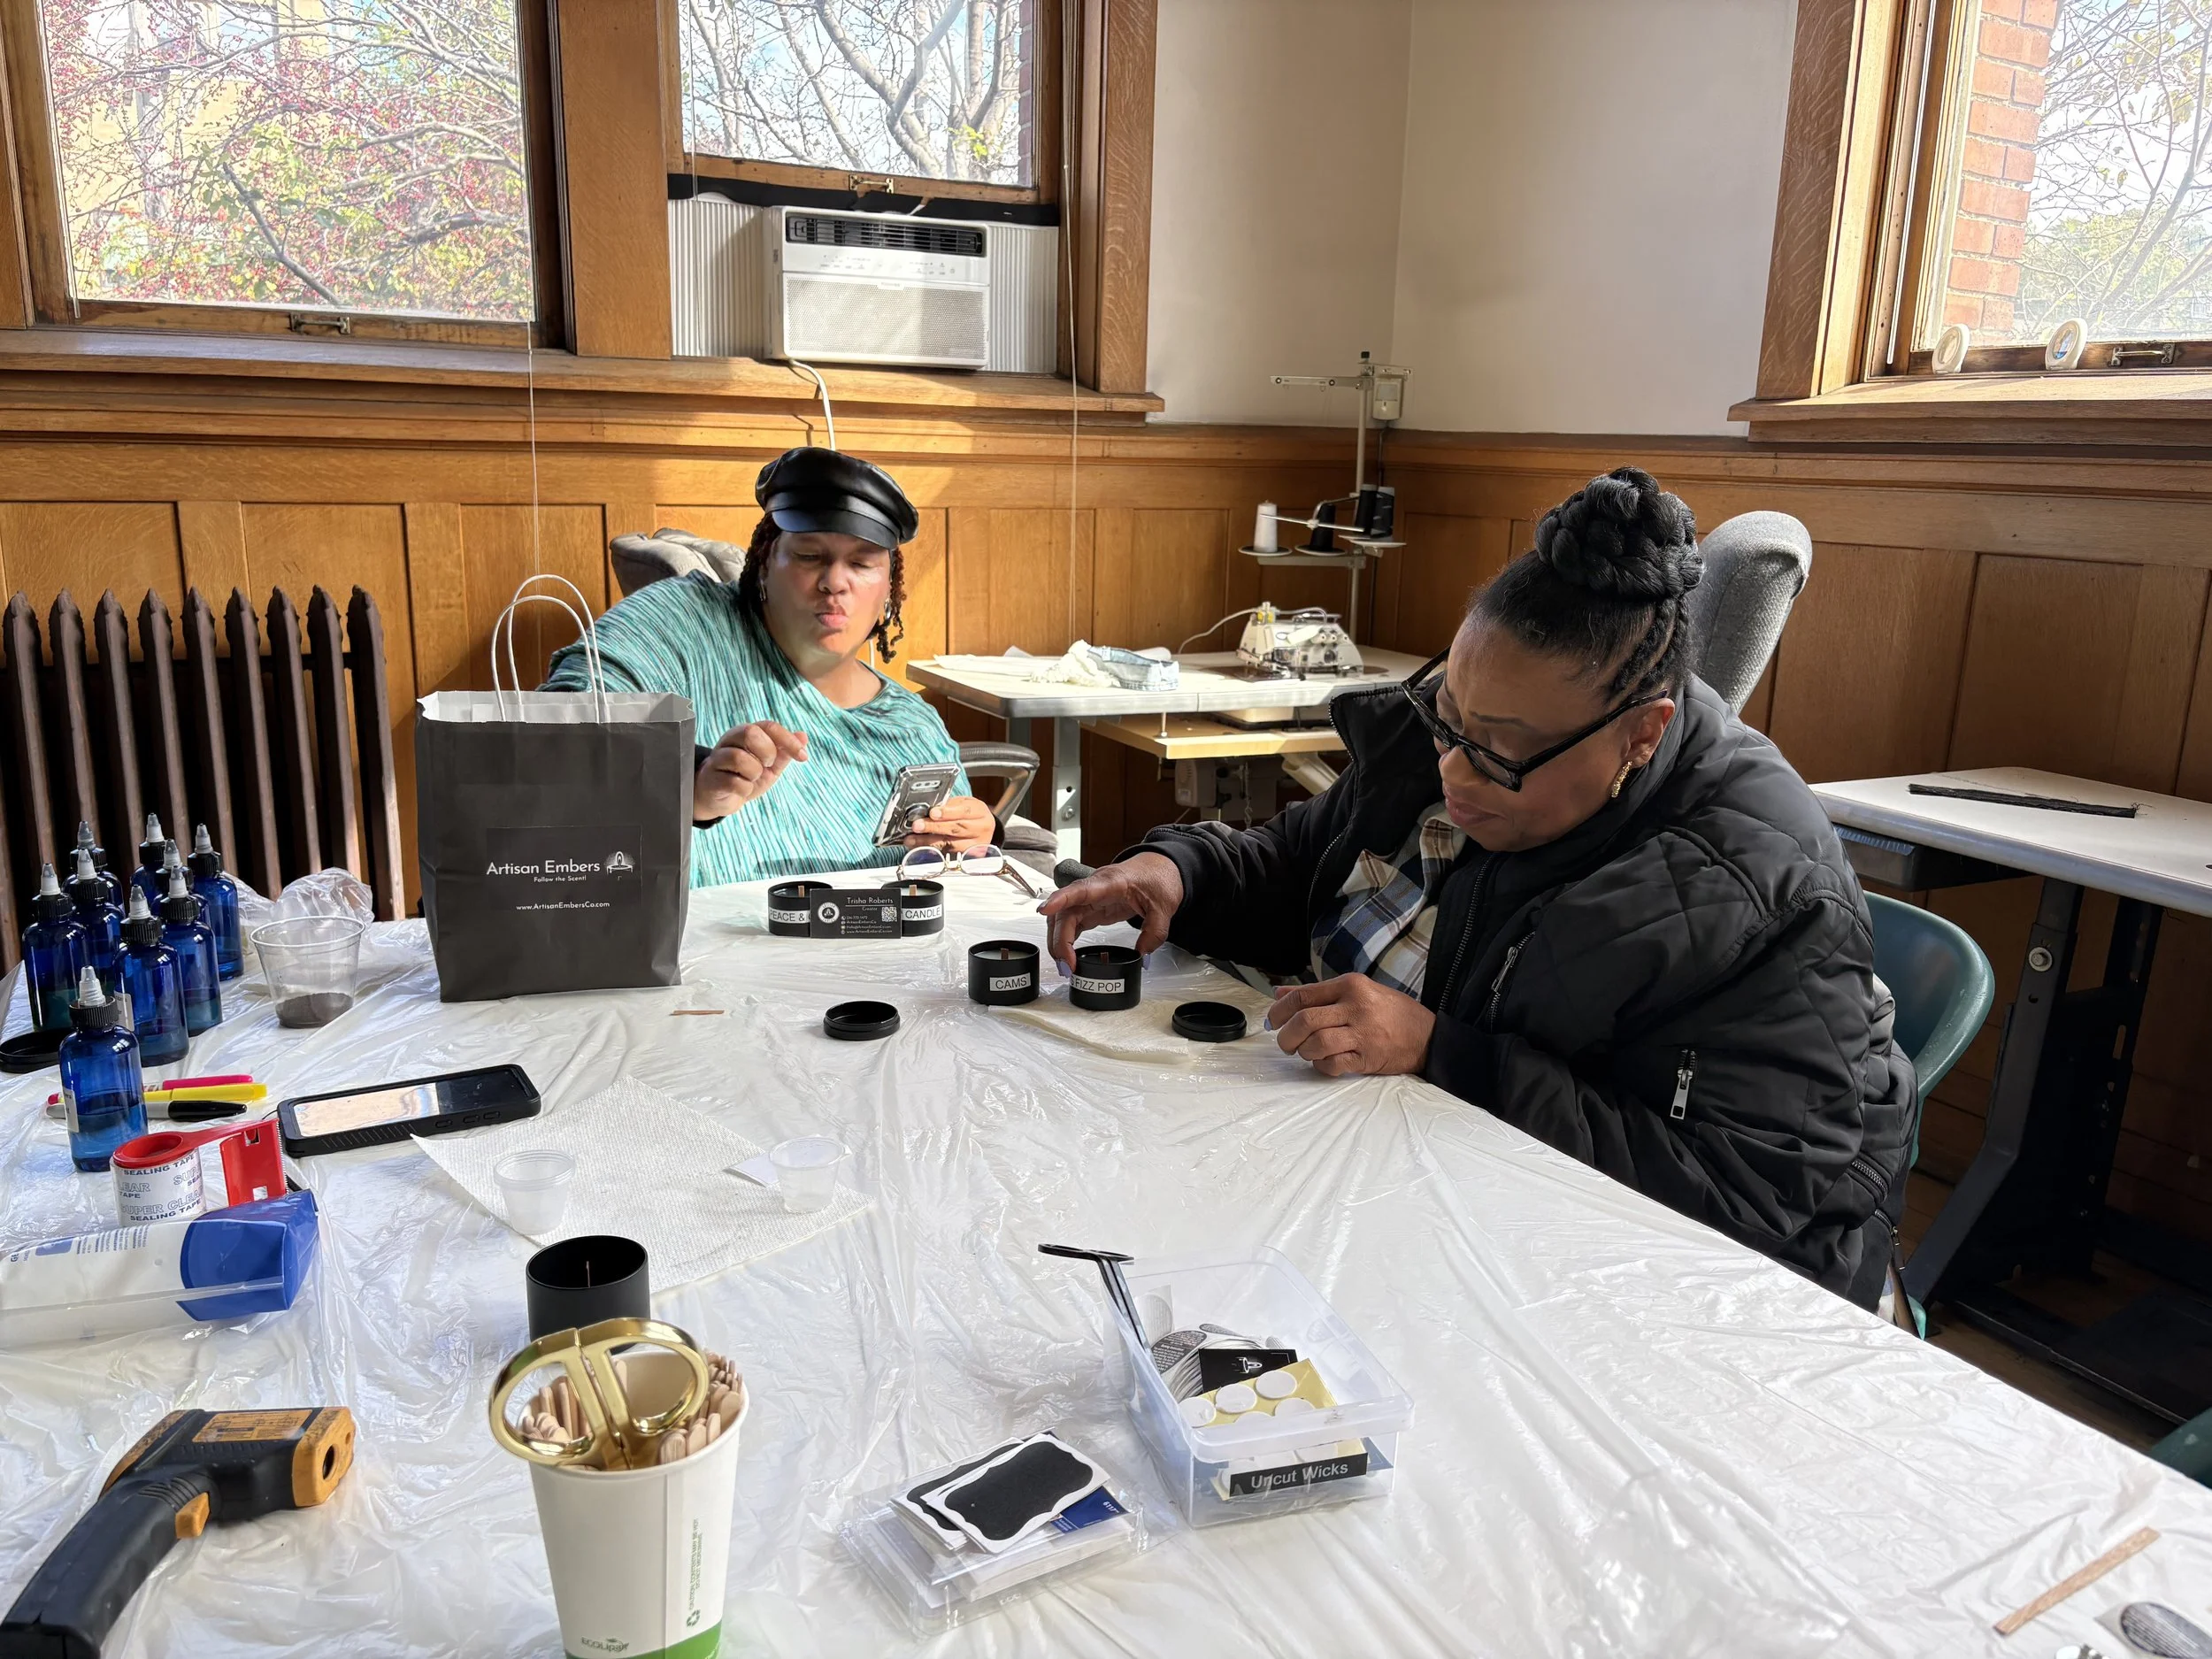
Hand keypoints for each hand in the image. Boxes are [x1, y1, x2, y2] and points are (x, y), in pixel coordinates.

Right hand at [696, 721, 807, 817]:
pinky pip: (734, 782)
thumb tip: (803, 736)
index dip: (788, 740)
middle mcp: (729, 741)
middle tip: (766, 766)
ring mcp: (718, 758)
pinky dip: (745, 789)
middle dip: (767, 752)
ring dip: (754, 774)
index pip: (769, 726)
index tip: (803, 757)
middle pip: (750, 733)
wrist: (719, 798)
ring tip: (751, 779)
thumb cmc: (745, 777)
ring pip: (740, 758)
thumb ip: (784, 752)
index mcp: (745, 733)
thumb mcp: (769, 765)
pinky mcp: (711, 778)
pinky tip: (741, 790)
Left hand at [902, 793, 996, 853]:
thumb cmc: (971, 814)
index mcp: (981, 813)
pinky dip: (931, 851)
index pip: (965, 812)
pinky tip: (918, 848)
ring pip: (950, 844)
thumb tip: (927, 811)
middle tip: (917, 825)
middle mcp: (981, 831)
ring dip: (928, 842)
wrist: (983, 829)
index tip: (932, 813)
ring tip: (912, 839)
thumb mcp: (963, 803)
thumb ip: (949, 806)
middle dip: (934, 827)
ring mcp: (975, 846)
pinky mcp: (966, 858)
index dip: (947, 813)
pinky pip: (946, 854)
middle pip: (956, 829)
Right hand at [1038, 851, 1183, 971]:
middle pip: (1066, 911)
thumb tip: (1142, 956)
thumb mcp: (1164, 908)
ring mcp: (1090, 898)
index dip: (1061, 899)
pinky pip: (1071, 923)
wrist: (1159, 869)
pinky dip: (1065, 939)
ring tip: (1064, 965)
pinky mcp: (1091, 908)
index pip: (1081, 890)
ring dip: (1058, 941)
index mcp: (1111, 882)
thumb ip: (1154, 933)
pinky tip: (1067, 955)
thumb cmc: (1157, 879)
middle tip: (1066, 965)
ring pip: (1063, 918)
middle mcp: (1094, 888)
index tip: (1044, 909)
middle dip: (1059, 939)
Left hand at [1267, 975, 1434, 1077]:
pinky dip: (1321, 1065)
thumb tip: (1280, 994)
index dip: (1279, 1011)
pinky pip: (1332, 1064)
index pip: (1302, 996)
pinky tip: (1325, 1062)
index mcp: (1350, 986)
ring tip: (1307, 1052)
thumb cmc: (1389, 1012)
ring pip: (1316, 1043)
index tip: (1273, 1021)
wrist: (1428, 1036)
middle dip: (1286, 1036)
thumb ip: (1318, 993)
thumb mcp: (1357, 991)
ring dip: (1304, 1052)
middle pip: (1305, 1020)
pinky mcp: (1368, 1058)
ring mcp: (1363, 1033)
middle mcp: (1356, 1006)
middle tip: (1285, 1043)